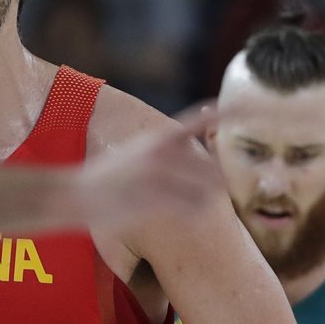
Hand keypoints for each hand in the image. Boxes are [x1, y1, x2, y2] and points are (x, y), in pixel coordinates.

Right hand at [72, 104, 225, 231]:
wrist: (76, 194)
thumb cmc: (105, 176)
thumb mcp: (135, 151)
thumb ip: (162, 148)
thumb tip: (187, 145)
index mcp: (158, 138)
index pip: (200, 121)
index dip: (226, 113)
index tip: (248, 107)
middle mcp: (161, 154)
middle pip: (212, 167)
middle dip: (216, 181)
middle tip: (212, 193)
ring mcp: (159, 177)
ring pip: (206, 190)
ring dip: (207, 200)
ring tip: (193, 206)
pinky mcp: (155, 200)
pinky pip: (192, 208)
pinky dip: (195, 212)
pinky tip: (185, 215)